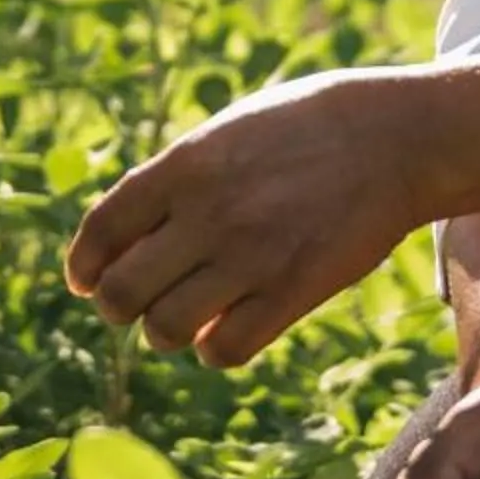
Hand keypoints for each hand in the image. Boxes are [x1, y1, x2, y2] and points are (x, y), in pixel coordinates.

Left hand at [66, 69, 425, 366]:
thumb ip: (176, 177)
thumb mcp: (227, 130)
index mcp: (185, 165)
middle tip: (138, 302)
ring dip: (166, 331)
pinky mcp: (293, 292)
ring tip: (186, 317)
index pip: (101, 230)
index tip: (87, 280)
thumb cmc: (307, 128)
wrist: (394, 138)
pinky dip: (215, 348)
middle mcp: (208, 213)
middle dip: (118, 306)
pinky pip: (224, 350)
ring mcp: (250, 256)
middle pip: (120, 293)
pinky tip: (227, 328)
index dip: (84, 265)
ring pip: (164, 329)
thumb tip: (125, 232)